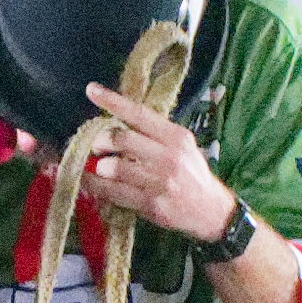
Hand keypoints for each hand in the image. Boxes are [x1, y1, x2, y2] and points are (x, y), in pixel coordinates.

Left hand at [77, 82, 238, 241]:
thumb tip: (118, 123)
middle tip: (95, 146)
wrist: (211, 212)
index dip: (113, 101)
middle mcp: (169, 157)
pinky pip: (114, 192)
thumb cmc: (192, 176)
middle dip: (100, 141)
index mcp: (176, 137)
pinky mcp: (151, 204)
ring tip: (97, 167)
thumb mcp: (183, 147)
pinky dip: (96, 186)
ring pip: (114, 167)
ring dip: (97, 167)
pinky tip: (90, 183)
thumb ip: (156, 134)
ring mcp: (160, 182)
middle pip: (122, 139)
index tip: (92, 90)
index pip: (140, 114)